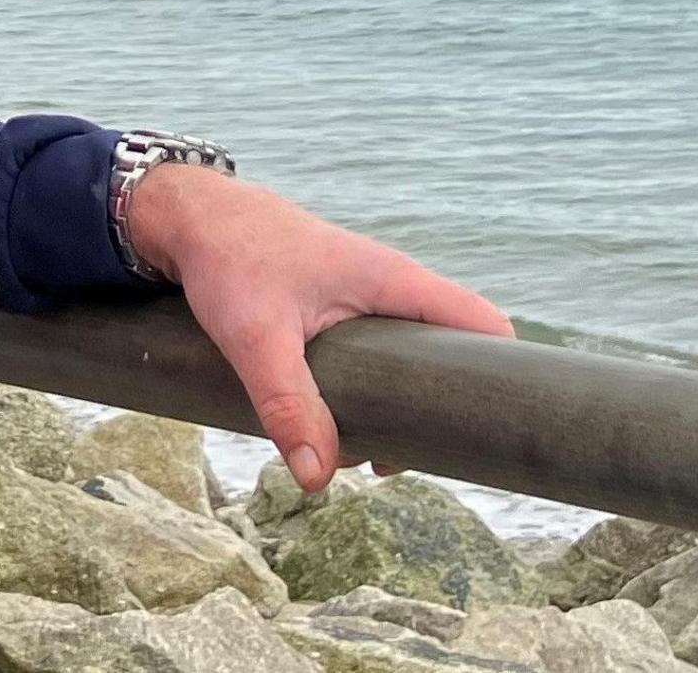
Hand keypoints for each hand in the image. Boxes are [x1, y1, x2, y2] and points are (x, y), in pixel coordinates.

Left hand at [118, 165, 510, 493]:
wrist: (194, 220)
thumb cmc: (231, 261)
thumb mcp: (257, 339)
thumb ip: (289, 406)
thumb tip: (319, 478)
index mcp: (395, 283)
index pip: (483, 324)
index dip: (503, 373)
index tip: (481, 430)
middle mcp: (394, 290)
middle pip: (452, 356)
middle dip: (437, 412)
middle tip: (397, 456)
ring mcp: (370, 302)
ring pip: (414, 362)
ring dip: (399, 409)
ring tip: (361, 452)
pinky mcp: (345, 314)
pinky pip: (383, 358)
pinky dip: (374, 394)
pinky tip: (339, 427)